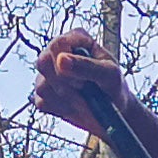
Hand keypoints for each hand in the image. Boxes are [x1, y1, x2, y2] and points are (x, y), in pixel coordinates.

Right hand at [30, 30, 157, 157]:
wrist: (116, 117)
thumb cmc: (117, 91)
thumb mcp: (108, 77)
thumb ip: (84, 67)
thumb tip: (60, 60)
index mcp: (76, 39)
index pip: (56, 43)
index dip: (66, 60)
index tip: (82, 74)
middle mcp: (61, 54)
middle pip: (42, 62)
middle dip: (63, 82)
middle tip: (84, 90)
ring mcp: (51, 75)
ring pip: (40, 84)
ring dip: (62, 98)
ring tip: (84, 101)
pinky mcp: (48, 95)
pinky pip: (40, 102)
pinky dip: (58, 110)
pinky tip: (75, 109)